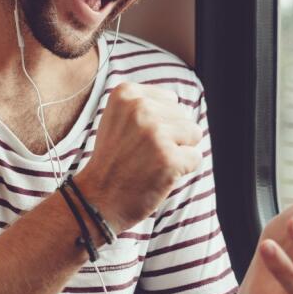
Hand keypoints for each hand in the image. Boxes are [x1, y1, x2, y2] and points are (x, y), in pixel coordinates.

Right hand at [74, 82, 202, 231]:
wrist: (97, 200)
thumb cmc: (114, 160)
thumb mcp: (119, 119)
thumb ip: (148, 105)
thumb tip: (186, 108)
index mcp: (125, 93)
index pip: (170, 100)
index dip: (160, 123)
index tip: (136, 139)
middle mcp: (140, 107)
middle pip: (183, 116)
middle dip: (171, 137)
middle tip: (142, 154)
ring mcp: (155, 132)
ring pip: (194, 133)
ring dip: (178, 152)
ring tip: (151, 163)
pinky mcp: (169, 157)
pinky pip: (195, 157)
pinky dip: (183, 170)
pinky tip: (159, 175)